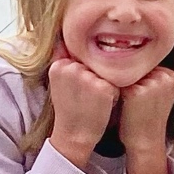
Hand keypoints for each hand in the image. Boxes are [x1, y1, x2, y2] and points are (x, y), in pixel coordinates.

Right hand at [47, 41, 118, 170]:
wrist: (74, 135)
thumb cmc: (70, 108)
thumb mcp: (60, 83)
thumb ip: (64, 61)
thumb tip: (64, 38)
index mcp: (58, 65)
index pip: (80, 58)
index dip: (83, 74)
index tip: (76, 91)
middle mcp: (71, 68)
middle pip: (93, 63)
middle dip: (94, 78)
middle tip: (86, 98)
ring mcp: (87, 77)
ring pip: (105, 73)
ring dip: (104, 86)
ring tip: (93, 101)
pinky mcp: (103, 87)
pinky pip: (115, 84)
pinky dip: (113, 95)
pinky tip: (102, 105)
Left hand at [118, 65, 173, 173]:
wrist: (145, 141)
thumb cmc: (147, 115)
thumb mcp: (156, 90)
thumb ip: (151, 72)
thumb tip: (130, 51)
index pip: (148, 64)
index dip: (138, 76)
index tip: (139, 92)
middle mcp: (166, 77)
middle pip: (137, 66)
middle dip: (130, 77)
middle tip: (130, 96)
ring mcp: (152, 84)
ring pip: (126, 73)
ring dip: (120, 82)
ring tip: (125, 100)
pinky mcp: (136, 92)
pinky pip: (116, 82)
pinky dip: (113, 89)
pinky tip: (118, 101)